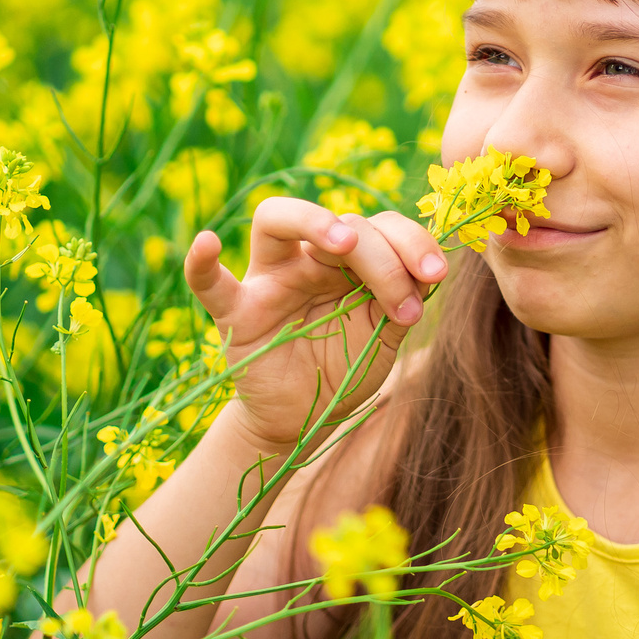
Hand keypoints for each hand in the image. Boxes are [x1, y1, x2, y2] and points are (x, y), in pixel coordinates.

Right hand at [185, 201, 447, 453]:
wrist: (306, 417)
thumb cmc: (345, 367)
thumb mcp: (384, 336)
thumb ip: (403, 301)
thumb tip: (430, 272)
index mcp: (349, 260)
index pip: (379, 225)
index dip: (412, 241)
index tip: (436, 275)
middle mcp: (309, 258)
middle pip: (341, 223)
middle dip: (382, 252)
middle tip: (407, 292)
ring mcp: (270, 280)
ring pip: (277, 221)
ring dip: (313, 221)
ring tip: (343, 240)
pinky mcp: (236, 314)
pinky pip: (210, 284)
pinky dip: (201, 263)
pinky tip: (207, 244)